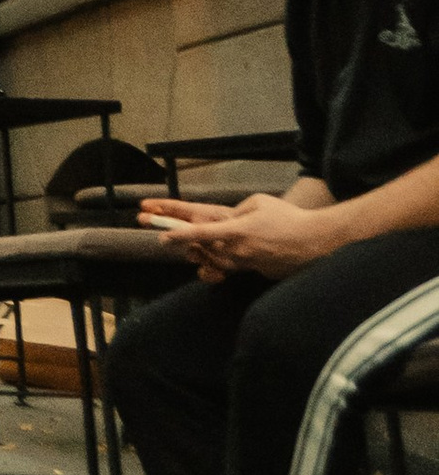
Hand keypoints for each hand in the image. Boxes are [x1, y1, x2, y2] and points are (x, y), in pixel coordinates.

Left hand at [140, 191, 340, 279]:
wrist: (314, 244)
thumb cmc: (287, 218)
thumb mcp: (258, 203)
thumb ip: (237, 210)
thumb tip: (225, 220)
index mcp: (236, 231)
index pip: (201, 234)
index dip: (179, 236)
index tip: (161, 237)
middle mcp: (238, 251)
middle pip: (202, 249)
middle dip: (183, 242)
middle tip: (162, 232)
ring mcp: (245, 264)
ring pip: (214, 260)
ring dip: (201, 251)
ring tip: (190, 242)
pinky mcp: (254, 272)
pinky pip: (230, 266)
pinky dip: (220, 259)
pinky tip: (219, 251)